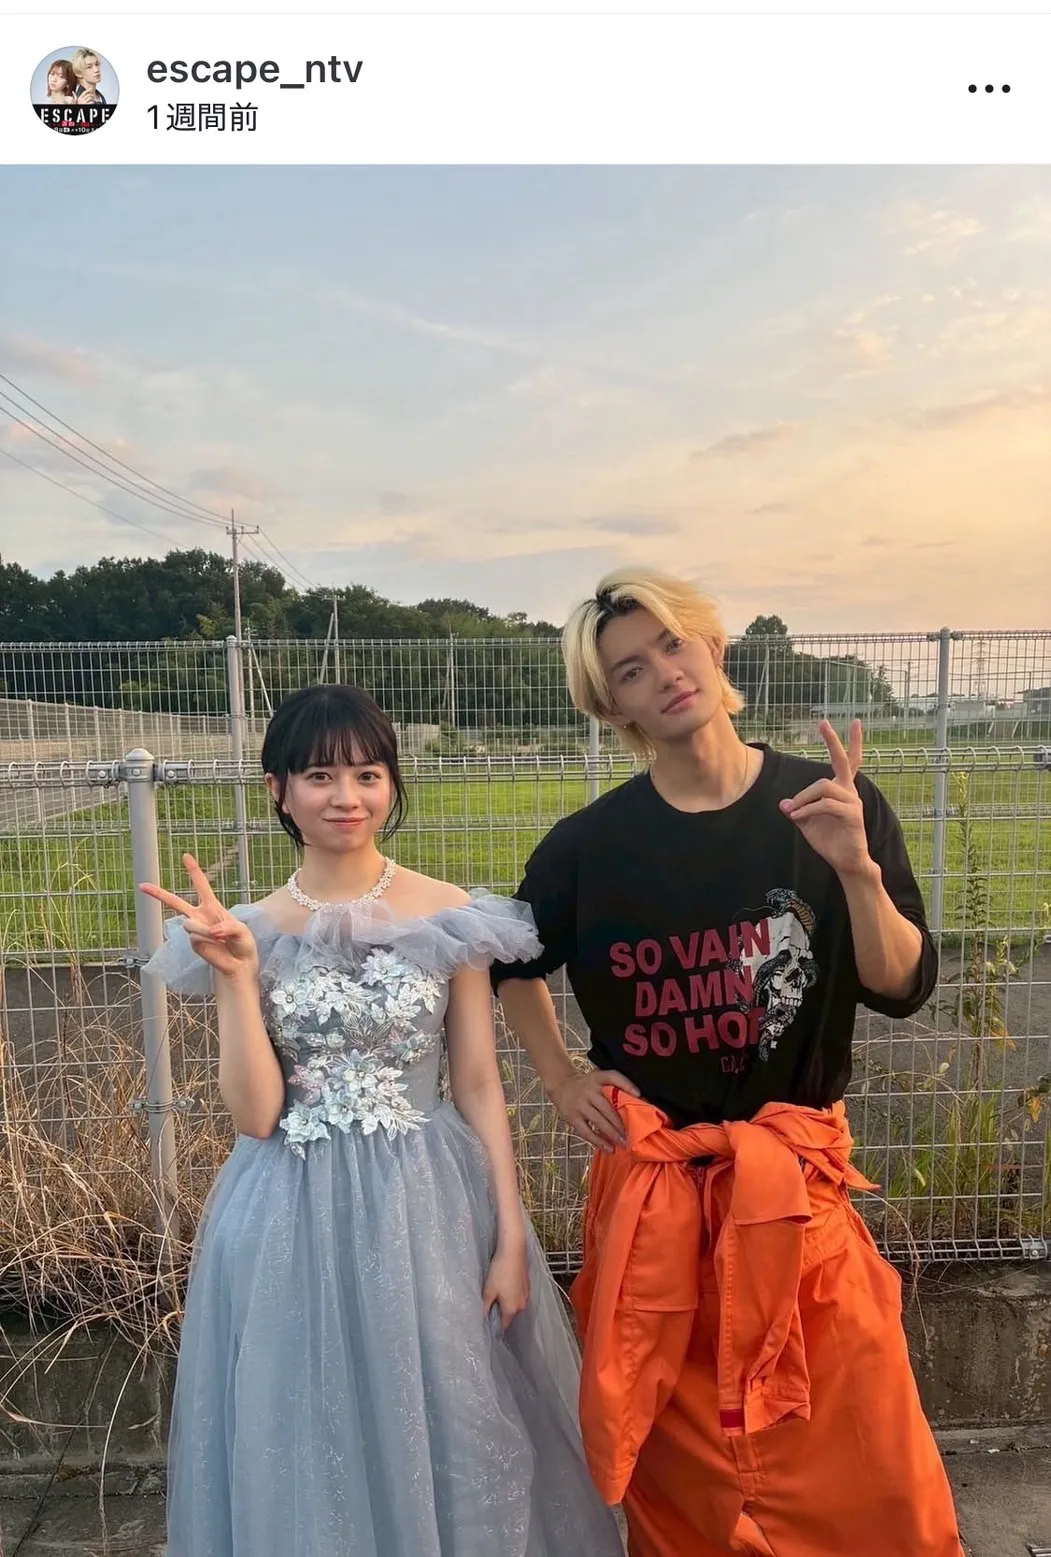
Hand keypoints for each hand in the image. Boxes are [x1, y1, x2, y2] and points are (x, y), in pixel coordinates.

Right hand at [139, 853, 259, 983]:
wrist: (240, 964)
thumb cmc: (243, 943)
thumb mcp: (242, 931)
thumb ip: (227, 927)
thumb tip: (210, 930)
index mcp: (212, 906)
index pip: (201, 885)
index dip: (194, 870)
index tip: (186, 856)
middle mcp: (200, 916)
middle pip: (175, 902)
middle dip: (158, 893)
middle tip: (142, 885)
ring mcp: (195, 930)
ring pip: (190, 924)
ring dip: (205, 930)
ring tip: (220, 938)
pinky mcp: (194, 943)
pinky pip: (197, 937)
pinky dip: (207, 940)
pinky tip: (216, 945)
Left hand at [483, 1243, 529, 1330]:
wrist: (513, 1251)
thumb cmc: (500, 1271)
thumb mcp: (488, 1290)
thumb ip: (485, 1306)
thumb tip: (483, 1316)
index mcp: (512, 1309)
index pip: (504, 1325)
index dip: (495, 1325)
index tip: (487, 1322)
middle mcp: (522, 1305)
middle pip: (510, 1314)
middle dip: (500, 1311)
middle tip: (489, 1303)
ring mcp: (526, 1294)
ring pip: (514, 1303)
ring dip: (506, 1301)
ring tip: (496, 1291)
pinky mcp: (527, 1285)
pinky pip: (518, 1294)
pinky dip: (512, 1293)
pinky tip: (505, 1283)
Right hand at [549, 1067, 639, 1152]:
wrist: (561, 1085)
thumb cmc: (586, 1085)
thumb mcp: (598, 1079)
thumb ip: (613, 1087)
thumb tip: (637, 1103)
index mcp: (597, 1078)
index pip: (613, 1077)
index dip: (626, 1084)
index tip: (638, 1094)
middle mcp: (588, 1090)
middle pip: (607, 1107)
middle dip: (621, 1123)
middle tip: (633, 1136)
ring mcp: (580, 1105)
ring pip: (599, 1121)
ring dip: (613, 1134)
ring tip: (624, 1143)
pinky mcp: (573, 1118)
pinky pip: (587, 1132)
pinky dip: (599, 1142)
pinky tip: (609, 1148)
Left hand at [779, 719, 871, 878]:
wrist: (845, 862)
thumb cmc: (829, 840)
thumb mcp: (807, 822)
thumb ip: (797, 810)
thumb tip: (784, 804)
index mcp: (840, 790)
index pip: (847, 761)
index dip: (847, 742)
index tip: (848, 722)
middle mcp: (849, 791)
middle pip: (843, 761)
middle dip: (833, 741)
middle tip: (823, 722)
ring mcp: (853, 802)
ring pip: (824, 786)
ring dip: (804, 797)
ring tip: (793, 810)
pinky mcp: (853, 816)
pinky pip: (826, 805)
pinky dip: (808, 809)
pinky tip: (798, 817)